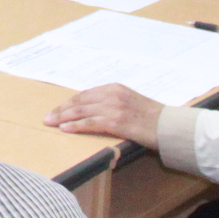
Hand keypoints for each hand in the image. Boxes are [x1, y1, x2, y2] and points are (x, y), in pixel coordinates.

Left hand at [43, 83, 161, 147]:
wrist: (171, 126)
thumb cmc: (153, 118)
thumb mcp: (131, 102)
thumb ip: (113, 102)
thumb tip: (93, 110)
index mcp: (115, 88)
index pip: (85, 94)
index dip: (69, 102)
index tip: (58, 109)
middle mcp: (113, 94)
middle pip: (80, 101)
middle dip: (61, 110)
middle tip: (47, 117)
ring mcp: (115, 107)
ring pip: (82, 111)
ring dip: (63, 117)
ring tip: (51, 123)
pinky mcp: (118, 121)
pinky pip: (91, 123)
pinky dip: (76, 125)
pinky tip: (65, 129)